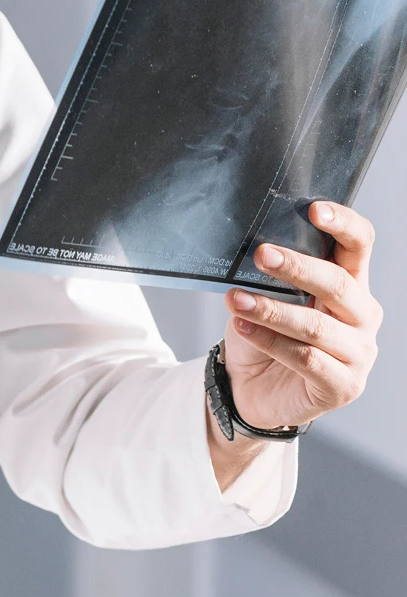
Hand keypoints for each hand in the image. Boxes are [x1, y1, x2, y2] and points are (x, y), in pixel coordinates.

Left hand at [222, 201, 381, 430]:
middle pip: (339, 284)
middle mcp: (362, 317)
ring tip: (234, 299)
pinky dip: (271, 341)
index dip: (343, 224)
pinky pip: (307, 359)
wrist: (251, 387)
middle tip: (261, 254)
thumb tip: (254, 247)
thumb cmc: (265, 333)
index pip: (360, 246)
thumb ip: (273, 275)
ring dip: (272, 309)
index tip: (314, 209)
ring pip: (317, 325)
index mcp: (351, 285)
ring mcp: (358, 354)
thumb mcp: (269, 296)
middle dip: (297, 267)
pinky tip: (243, 327)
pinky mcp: (343, 386)